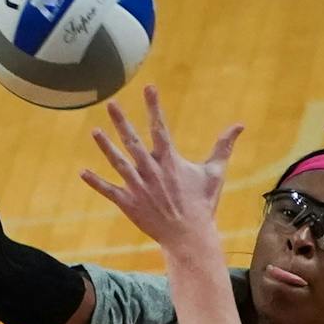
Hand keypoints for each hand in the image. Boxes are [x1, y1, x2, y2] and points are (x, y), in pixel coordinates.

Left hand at [80, 85, 242, 251]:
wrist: (189, 237)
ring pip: (118, 162)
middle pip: (133, 141)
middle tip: (111, 104)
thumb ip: (224, 146)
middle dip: (121, 122)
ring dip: (105, 146)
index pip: (160, 127)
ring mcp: (138, 187)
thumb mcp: (215, 173)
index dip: (154, 106)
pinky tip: (82, 172)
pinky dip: (95, 182)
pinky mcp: (129, 204)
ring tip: (95, 131)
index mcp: (170, 161)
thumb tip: (240, 125)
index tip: (148, 87)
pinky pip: (109, 190)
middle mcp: (151, 171)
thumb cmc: (203, 205)